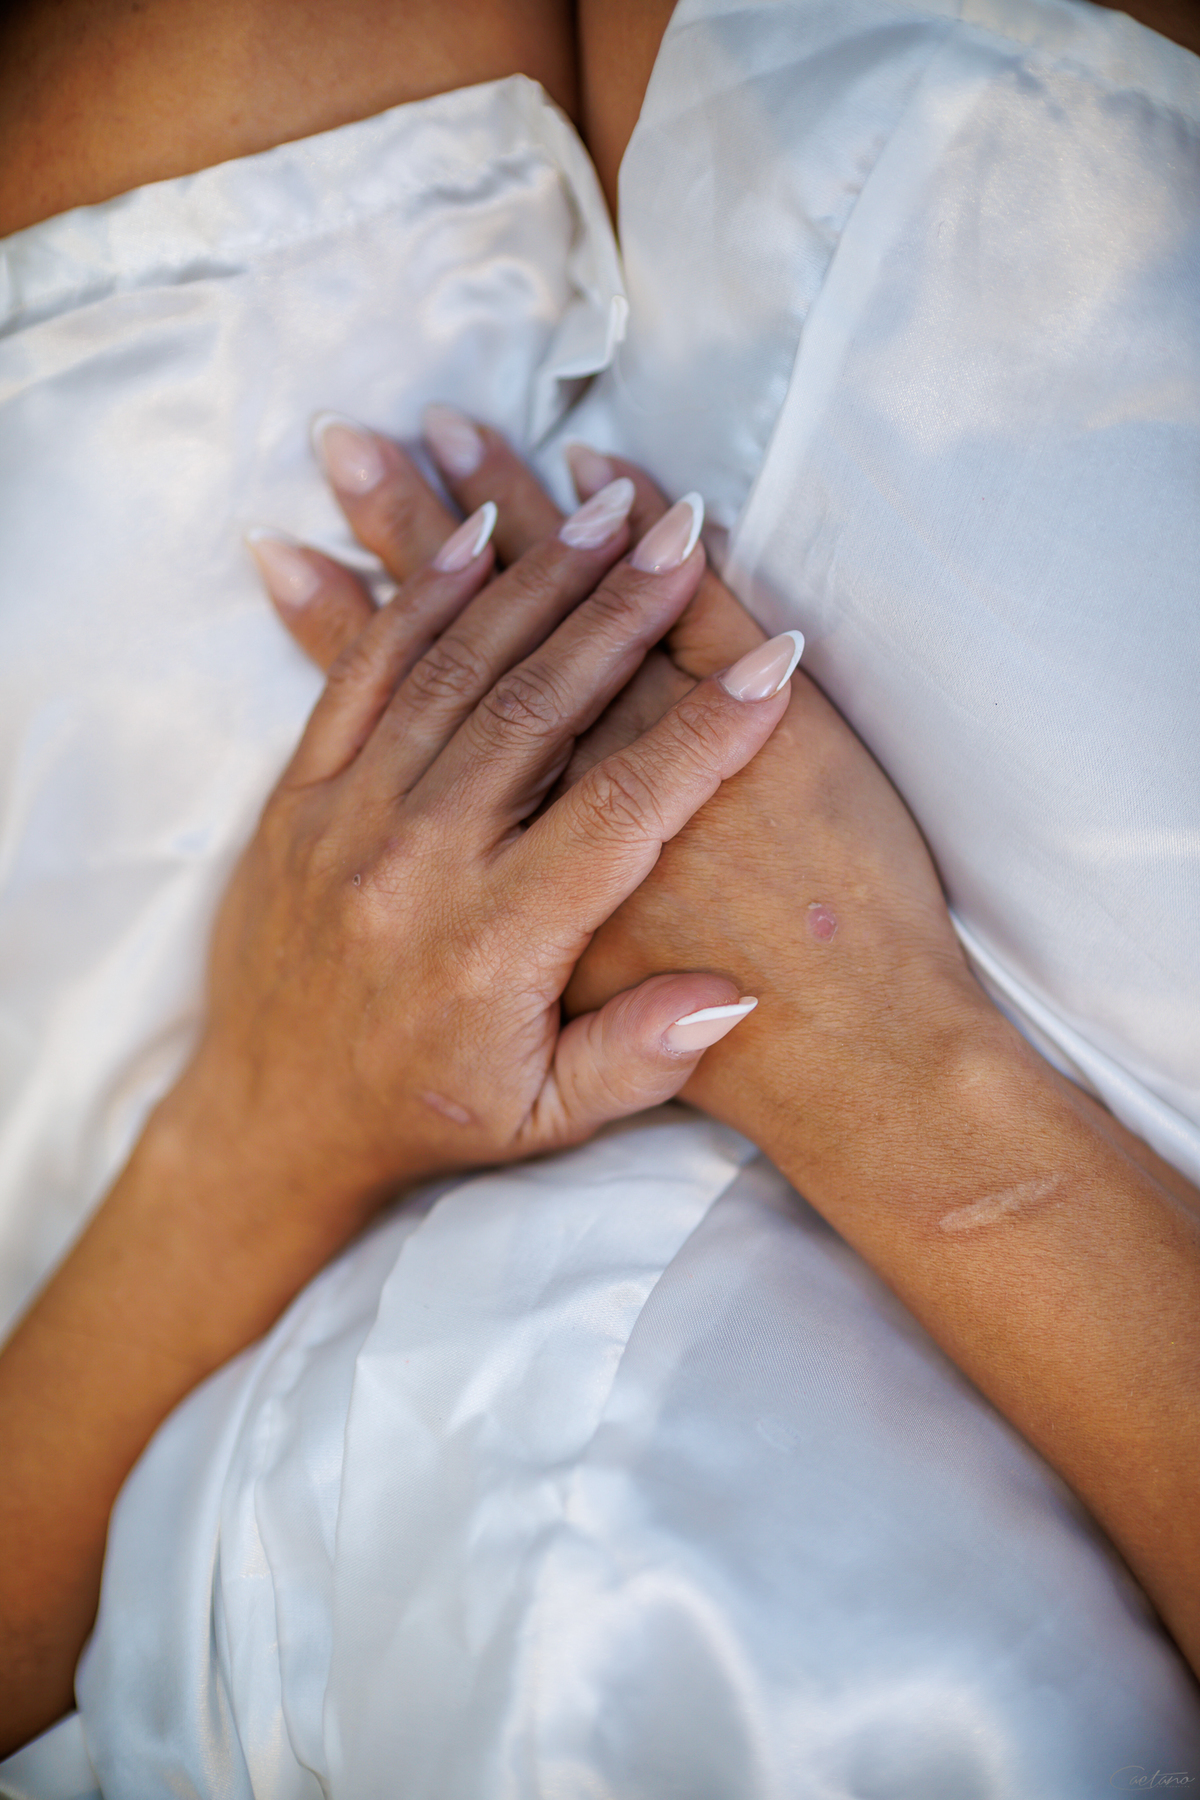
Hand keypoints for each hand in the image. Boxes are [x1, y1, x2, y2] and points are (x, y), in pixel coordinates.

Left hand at [205, 442, 798, 1235]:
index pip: (622, 809)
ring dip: (529, 580)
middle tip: (679, 531)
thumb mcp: (544, 1117)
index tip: (773, 660)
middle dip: (619, 610)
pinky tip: (468, 536)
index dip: (704, 730)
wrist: (271, 1120)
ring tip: (598, 511)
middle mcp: (417, 864)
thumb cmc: (425, 1115)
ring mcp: (347, 819)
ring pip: (452, 670)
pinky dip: (415, 600)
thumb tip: (736, 995)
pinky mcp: (299, 798)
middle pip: (536, 707)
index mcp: (494, 942)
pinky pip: (361, 675)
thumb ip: (641, 1056)